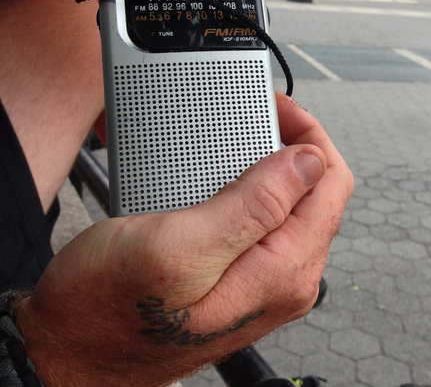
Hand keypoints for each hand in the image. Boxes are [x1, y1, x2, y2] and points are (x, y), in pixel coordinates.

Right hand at [16, 94, 352, 386]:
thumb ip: (254, 205)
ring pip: (290, 206)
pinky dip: (247, 190)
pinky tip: (220, 179)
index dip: (308, 135)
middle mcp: (284, 280)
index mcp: (283, 270)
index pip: (330, 183)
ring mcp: (264, 282)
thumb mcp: (178, 246)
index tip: (274, 108)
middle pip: (315, 193)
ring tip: (236, 141)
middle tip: (255, 118)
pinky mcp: (240, 280)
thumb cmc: (106, 307)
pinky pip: (262, 223)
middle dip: (291, 147)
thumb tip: (309, 162)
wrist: (70, 352)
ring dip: (268, 168)